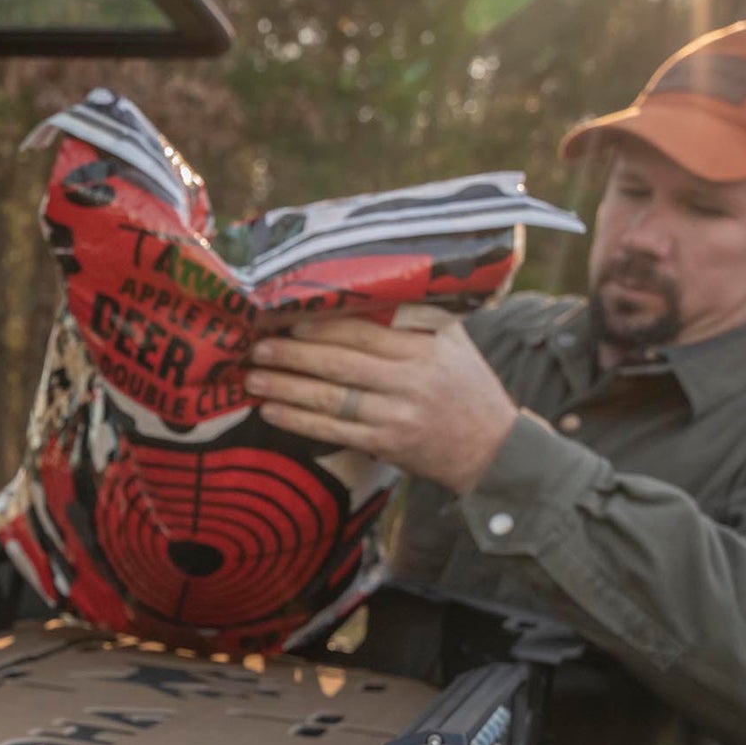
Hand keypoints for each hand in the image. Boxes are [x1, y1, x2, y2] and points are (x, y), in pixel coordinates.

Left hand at [244, 316, 520, 493]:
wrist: (493, 449)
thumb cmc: (467, 389)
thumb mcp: (453, 344)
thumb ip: (415, 321)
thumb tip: (364, 295)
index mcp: (426, 350)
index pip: (366, 334)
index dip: (324, 327)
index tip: (289, 321)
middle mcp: (411, 382)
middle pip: (341, 365)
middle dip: (294, 356)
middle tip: (257, 347)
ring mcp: (397, 416)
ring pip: (332, 400)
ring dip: (287, 388)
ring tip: (253, 378)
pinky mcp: (387, 445)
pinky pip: (334, 432)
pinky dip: (299, 421)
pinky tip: (272, 410)